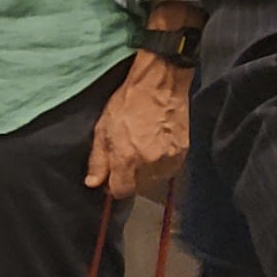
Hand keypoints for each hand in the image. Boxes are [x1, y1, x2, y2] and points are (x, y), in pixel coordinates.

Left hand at [85, 54, 189, 197]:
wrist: (159, 86)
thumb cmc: (126, 105)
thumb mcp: (102, 130)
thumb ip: (98, 160)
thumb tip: (92, 183)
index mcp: (127, 158)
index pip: (122, 190)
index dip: (114, 187)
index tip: (111, 178)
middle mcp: (150, 163)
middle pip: (139, 187)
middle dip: (130, 179)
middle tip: (126, 160)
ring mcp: (169, 158)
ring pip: (155, 180)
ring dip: (146, 174)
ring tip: (141, 154)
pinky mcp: (183, 152)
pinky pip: (170, 170)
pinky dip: (161, 166)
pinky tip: (155, 151)